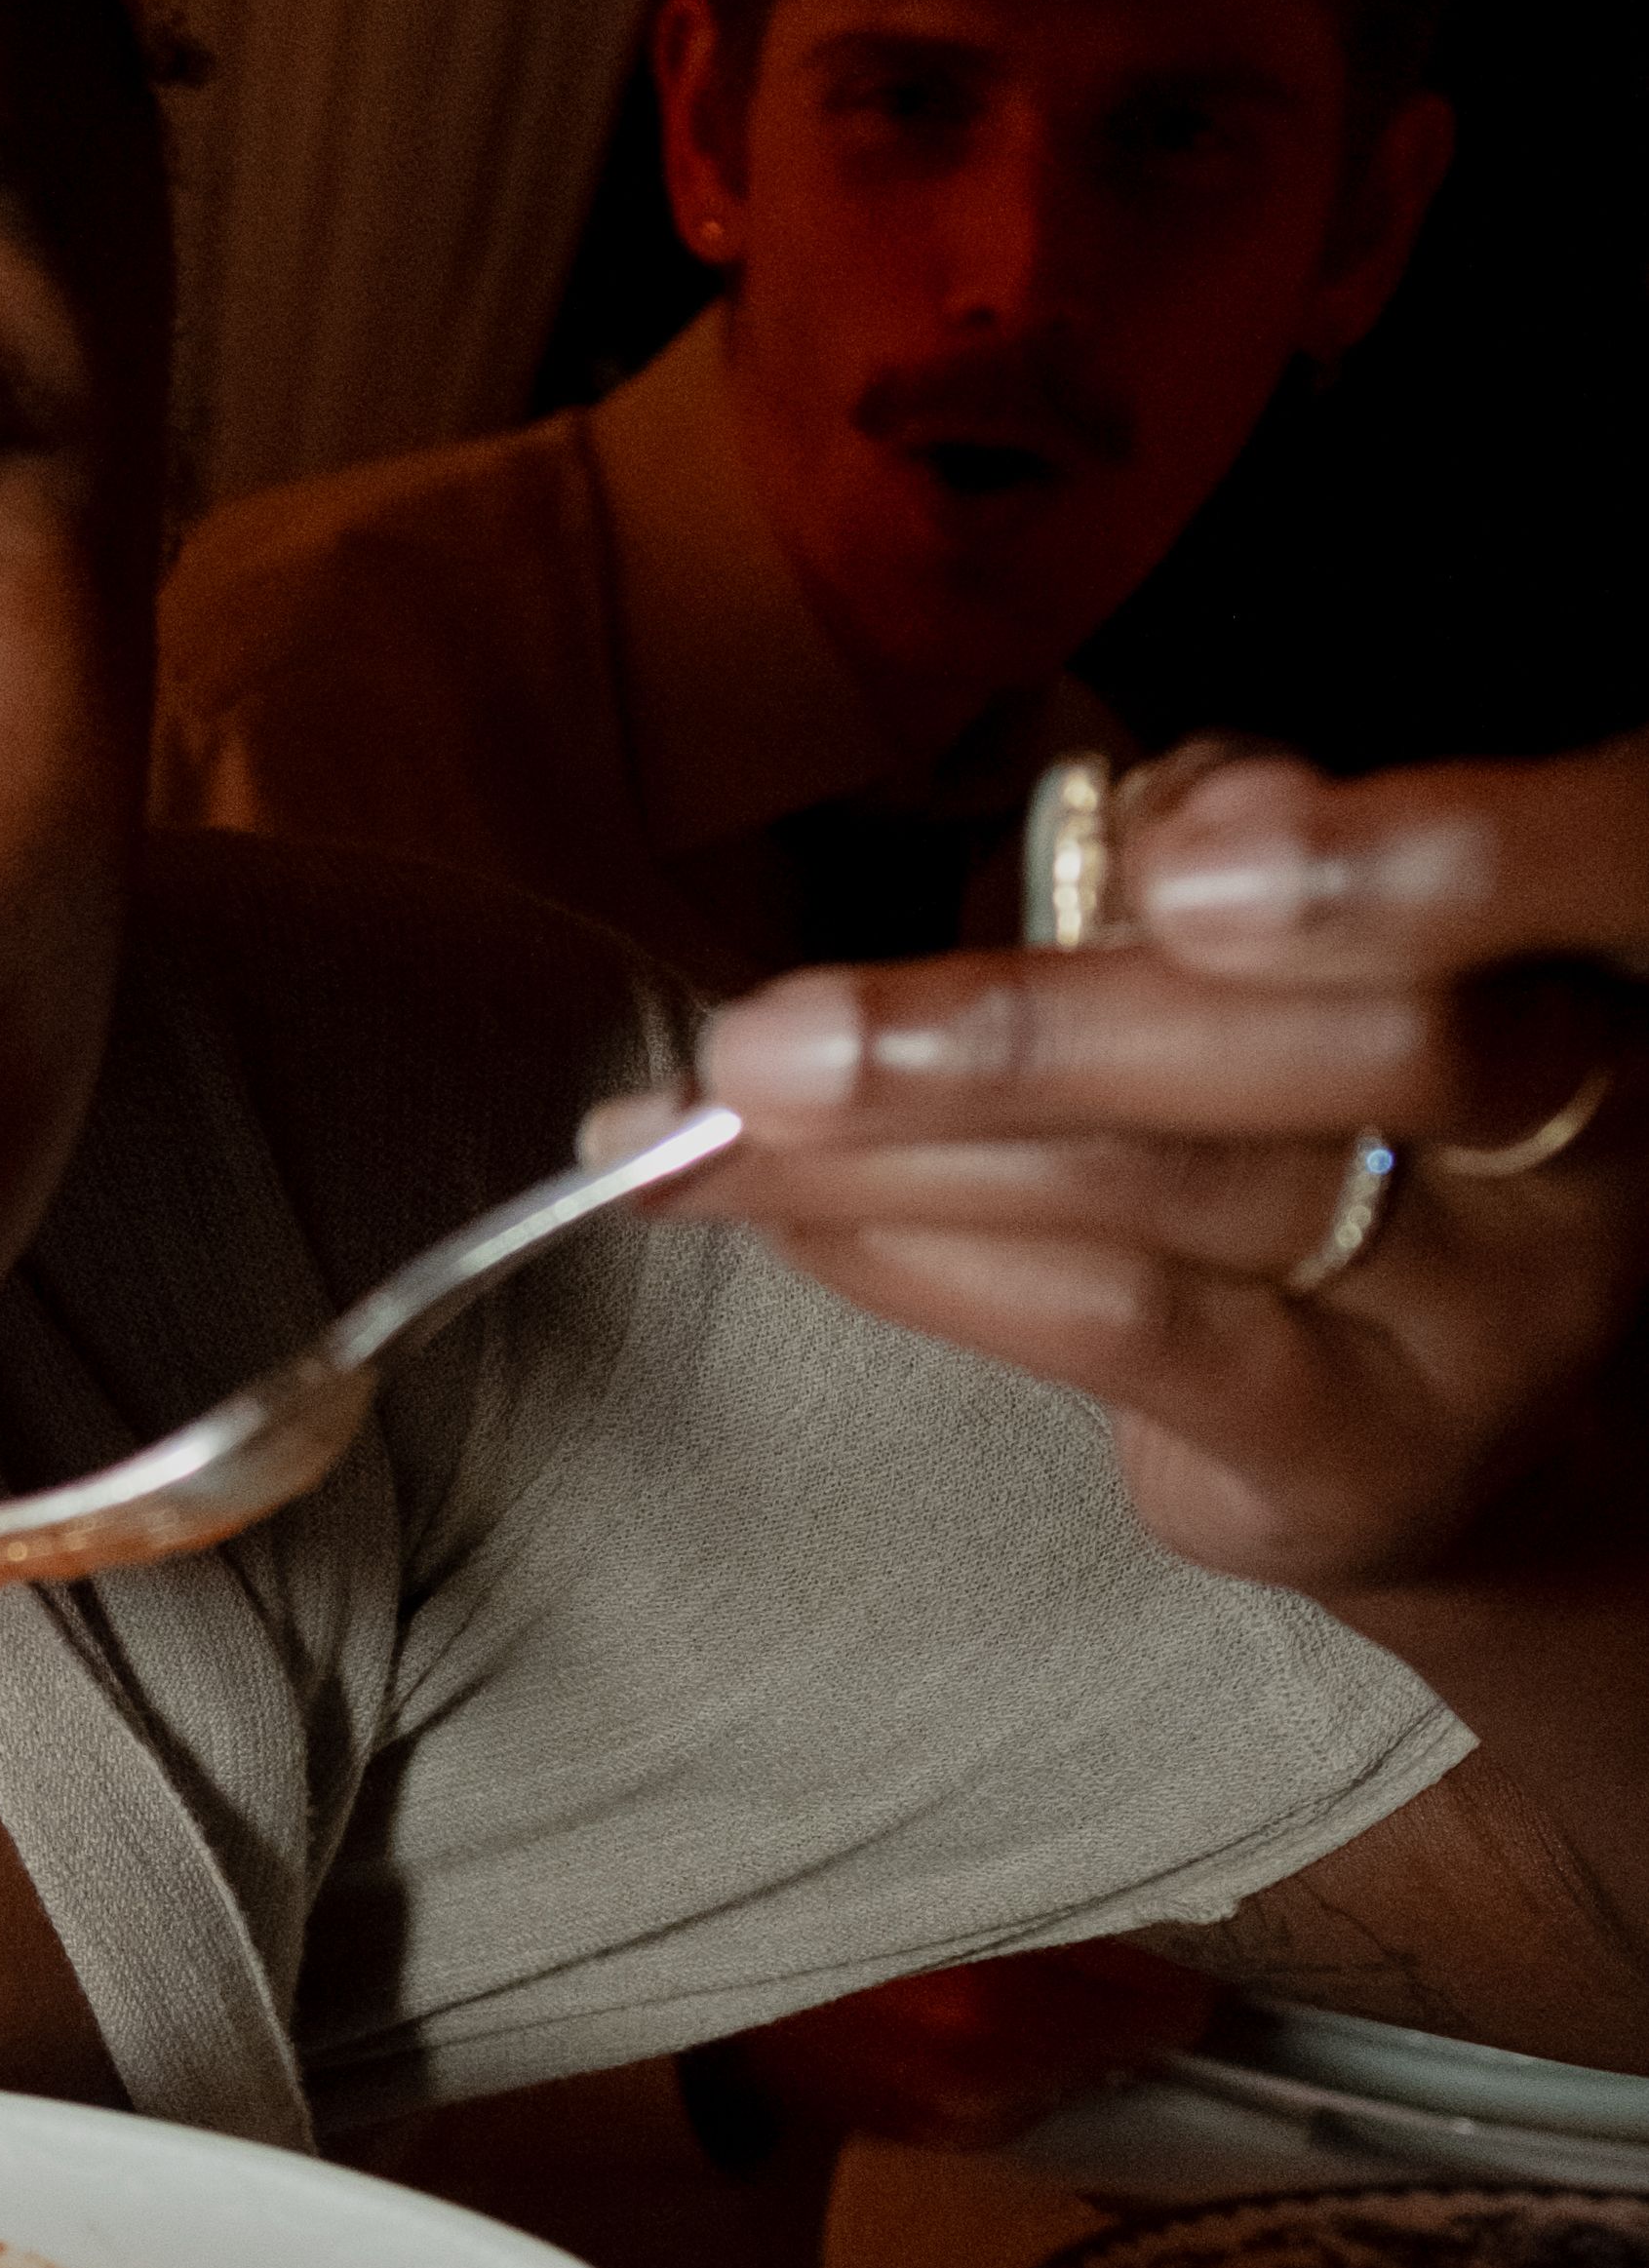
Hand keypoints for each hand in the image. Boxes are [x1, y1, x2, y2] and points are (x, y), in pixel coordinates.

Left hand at [617, 737, 1648, 1601]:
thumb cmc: (1382, 1152)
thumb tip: (1136, 810)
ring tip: (707, 1125)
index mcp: (1589, 968)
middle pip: (1321, 1055)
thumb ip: (1253, 865)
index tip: (1172, 850)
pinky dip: (924, 1261)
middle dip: (1014, 1033)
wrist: (1515, 1452)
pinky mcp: (1362, 1457)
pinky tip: (785, 1216)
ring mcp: (1480, 1322)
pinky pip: (1119, 1333)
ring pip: (1168, 1203)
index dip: (1378, 859)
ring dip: (897, 1154)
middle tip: (770, 1036)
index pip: (1514, 896)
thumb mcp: (1347, 978)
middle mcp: (1579, 1145)